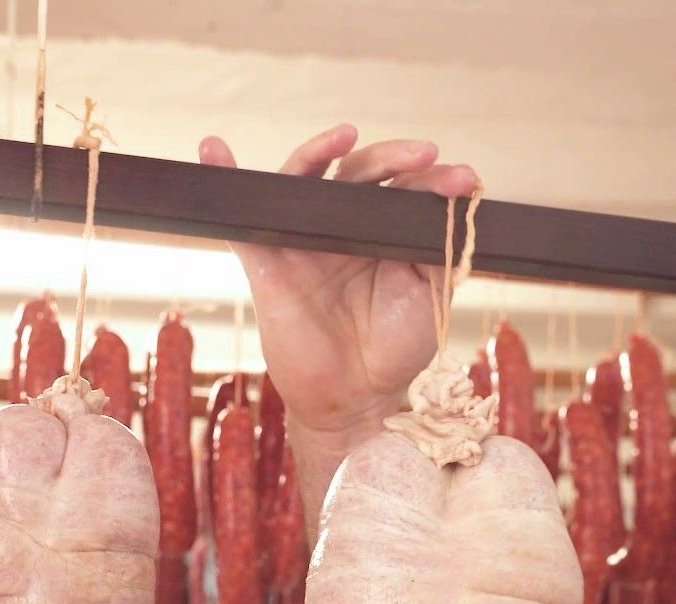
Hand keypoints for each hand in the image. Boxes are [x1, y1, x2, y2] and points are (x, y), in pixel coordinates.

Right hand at [199, 124, 479, 442]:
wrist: (358, 398)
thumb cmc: (395, 348)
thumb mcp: (431, 294)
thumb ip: (438, 248)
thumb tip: (453, 203)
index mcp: (382, 230)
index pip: (402, 187)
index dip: (432, 179)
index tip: (464, 181)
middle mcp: (341, 226)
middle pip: (358, 173)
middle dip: (393, 158)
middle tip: (425, 155)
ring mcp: (301, 239)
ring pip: (304, 179)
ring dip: (321, 149)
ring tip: (345, 133)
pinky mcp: (266, 261)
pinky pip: (240, 217)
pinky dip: (222, 178)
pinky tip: (212, 148)